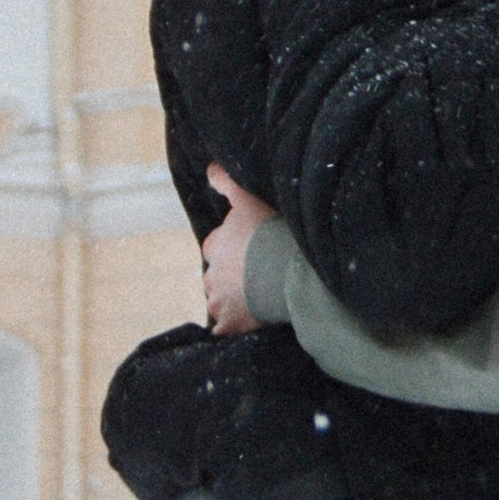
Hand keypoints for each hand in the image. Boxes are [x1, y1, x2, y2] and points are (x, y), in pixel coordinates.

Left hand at [203, 166, 277, 335]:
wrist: (289, 270)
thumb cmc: (271, 233)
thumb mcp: (248, 199)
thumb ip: (226, 182)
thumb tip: (209, 169)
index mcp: (215, 245)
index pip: (216, 246)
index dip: (233, 247)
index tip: (252, 249)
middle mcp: (211, 275)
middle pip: (216, 276)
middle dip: (230, 277)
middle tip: (257, 275)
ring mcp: (219, 302)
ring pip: (219, 302)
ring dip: (231, 302)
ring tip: (256, 299)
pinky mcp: (230, 324)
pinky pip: (223, 330)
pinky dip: (230, 328)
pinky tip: (244, 324)